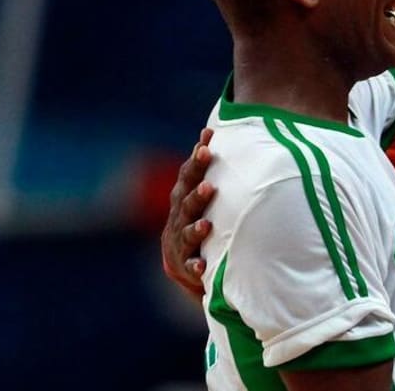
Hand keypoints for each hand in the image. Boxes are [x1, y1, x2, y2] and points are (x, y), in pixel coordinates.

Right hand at [160, 128, 215, 298]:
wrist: (186, 260)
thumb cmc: (200, 214)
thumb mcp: (202, 190)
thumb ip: (208, 166)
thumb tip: (214, 128)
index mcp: (185, 195)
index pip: (190, 174)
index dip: (198, 158)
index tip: (207, 142)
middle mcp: (180, 216)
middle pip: (187, 202)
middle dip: (196, 192)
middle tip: (209, 184)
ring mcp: (181, 241)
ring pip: (187, 233)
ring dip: (196, 229)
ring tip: (206, 225)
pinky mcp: (185, 265)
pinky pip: (191, 266)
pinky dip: (196, 266)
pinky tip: (202, 265)